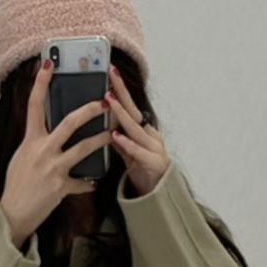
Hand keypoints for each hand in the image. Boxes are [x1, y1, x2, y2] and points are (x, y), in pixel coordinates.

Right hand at [0, 60, 111, 247]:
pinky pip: (82, 183)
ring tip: (112, 134)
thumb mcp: (22, 157)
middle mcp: (42, 151)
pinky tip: (94, 182)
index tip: (47, 65)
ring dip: (100, 140)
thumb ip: (36, 143)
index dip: (40, 84)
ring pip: (83, 148)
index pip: (34, 106)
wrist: (13, 213)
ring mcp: (53, 169)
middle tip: (104, 102)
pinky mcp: (61, 187)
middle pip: (69, 123)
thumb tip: (48, 131)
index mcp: (30, 141)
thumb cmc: (16, 184)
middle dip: (89, 110)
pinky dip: (88, 183)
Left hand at [107, 63, 170, 194]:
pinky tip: (116, 136)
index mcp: (143, 130)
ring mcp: (153, 147)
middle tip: (111, 75)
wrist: (160, 194)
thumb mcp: (128, 153)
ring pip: (135, 128)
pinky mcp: (153, 163)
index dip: (120, 89)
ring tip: (109, 101)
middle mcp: (150, 135)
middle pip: (134, 110)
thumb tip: (106, 126)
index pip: (130, 106)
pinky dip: (127, 143)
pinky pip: (138, 151)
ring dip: (121, 114)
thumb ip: (119, 139)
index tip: (110, 72)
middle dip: (122, 92)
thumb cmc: (143, 170)